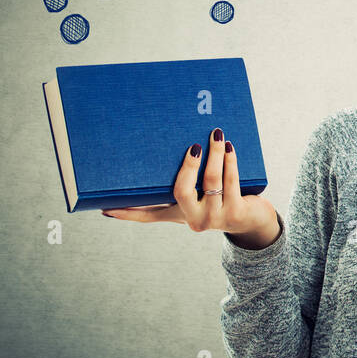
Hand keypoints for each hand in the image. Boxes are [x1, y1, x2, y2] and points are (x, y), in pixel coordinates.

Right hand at [100, 127, 277, 241]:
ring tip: (216, 134)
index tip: (105, 208)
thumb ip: (180, 189)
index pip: (148, 216)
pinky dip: (229, 161)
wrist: (251, 223)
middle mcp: (194, 220)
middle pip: (181, 191)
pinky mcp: (235, 212)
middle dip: (187, 165)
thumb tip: (163, 164)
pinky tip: (228, 147)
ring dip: (214, 153)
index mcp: (180, 215)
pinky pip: (230, 180)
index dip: (128, 213)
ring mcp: (214, 217)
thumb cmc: (218, 203)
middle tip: (192, 146)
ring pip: (211, 180)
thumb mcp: (195, 201)